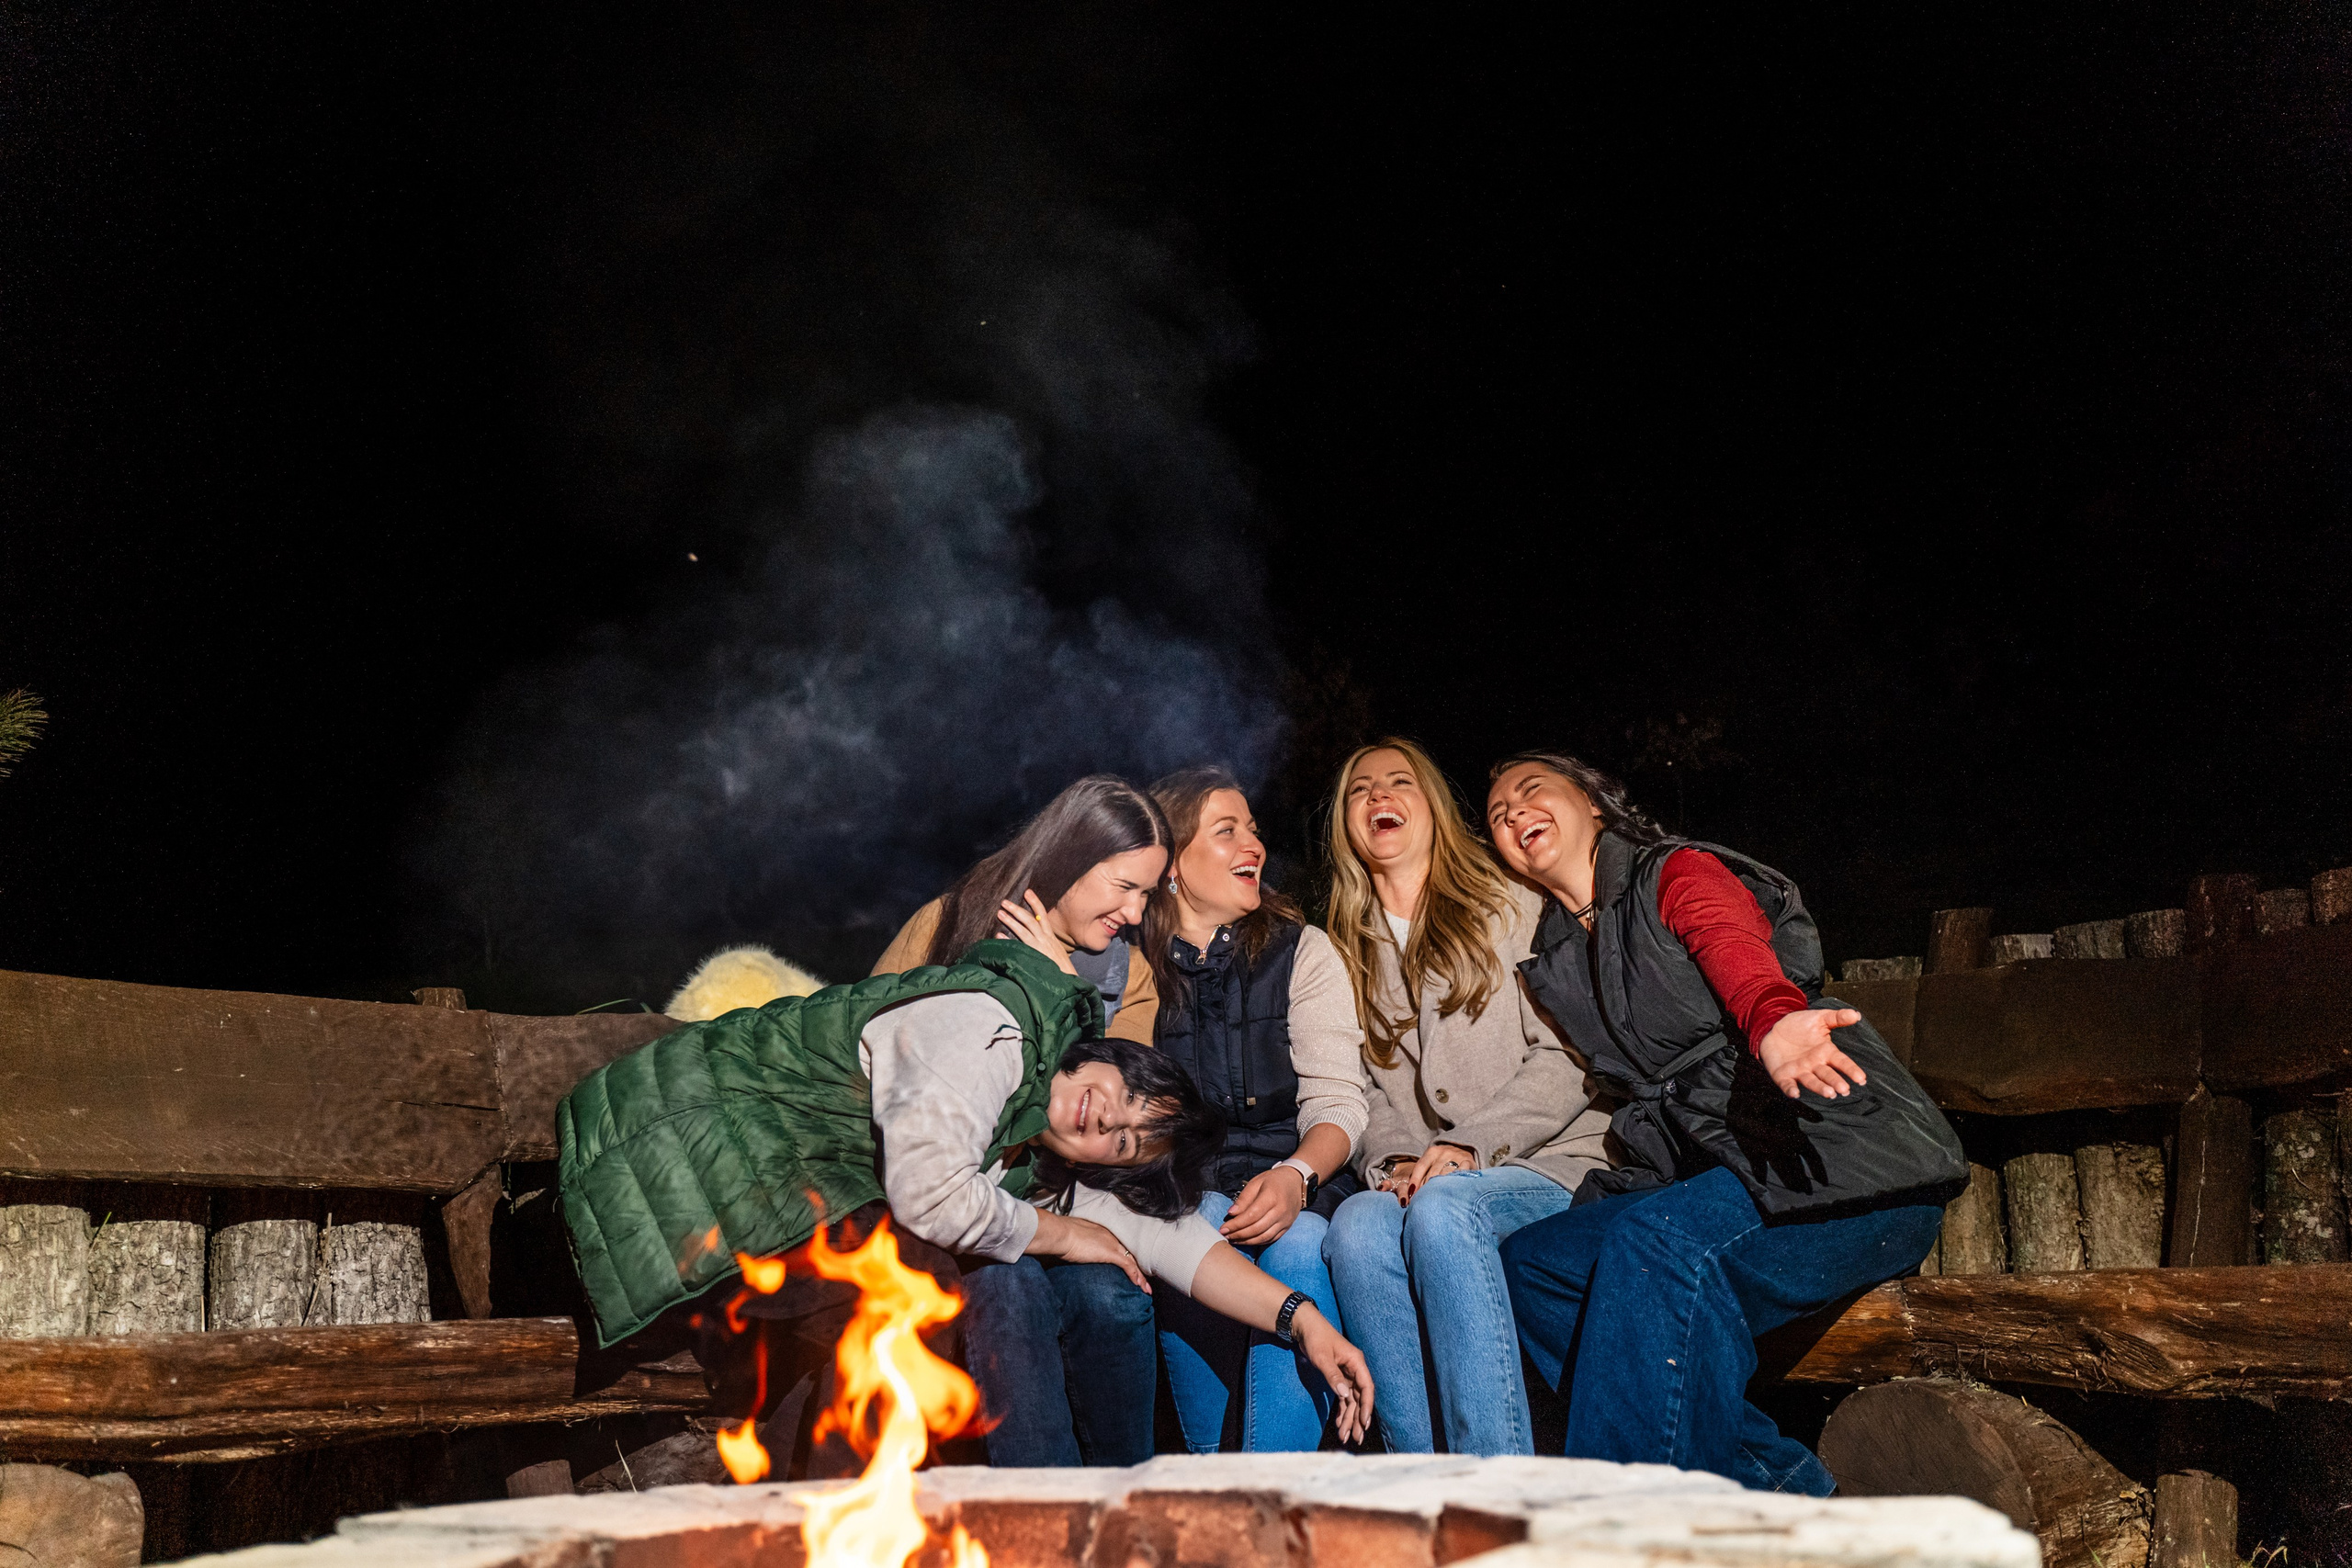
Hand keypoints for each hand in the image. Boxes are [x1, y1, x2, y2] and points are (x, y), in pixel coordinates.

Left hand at [997, 890, 1078, 976]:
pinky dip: (1008, 941)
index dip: (1035, 903)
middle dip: (1017, 910)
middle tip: (1005, 902)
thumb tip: (1034, 933)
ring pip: (1023, 931)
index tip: (1027, 892)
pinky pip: (1018, 947)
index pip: (1043, 915)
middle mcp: (1045, 940)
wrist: (1068, 982)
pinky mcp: (1033, 958)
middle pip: (1030, 920)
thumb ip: (1046, 941)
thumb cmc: (1061, 968)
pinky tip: (998, 936)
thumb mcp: (1056, 950)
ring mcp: (1039, 948)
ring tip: (1000, 913)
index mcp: (1051, 936)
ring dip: (1011, 921)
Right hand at [1032, 1212, 1148, 1291]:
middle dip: (1138, 1269)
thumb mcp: (1074, 1240)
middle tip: (1143, 1282)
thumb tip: (1077, 1252)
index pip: (1120, 1247)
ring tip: (1145, 1288)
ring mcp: (1112, 1244)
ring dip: (1140, 1277)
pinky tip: (1138, 1285)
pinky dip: (1134, 1276)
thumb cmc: (1062, 1236)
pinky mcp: (1110, 1253)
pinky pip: (1128, 1266)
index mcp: (1103, 1232)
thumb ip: (1081, 1245)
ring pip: (1132, 1262)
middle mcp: (1111, 1237)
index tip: (1131, 1268)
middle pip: (1129, 1255)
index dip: (1127, 1258)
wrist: (1061, 1234)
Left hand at [1221, 1165, 1307, 1245]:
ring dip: (1247, 1241)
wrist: (1295, 1181)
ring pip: (1264, 1236)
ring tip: (1233, 1239)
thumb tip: (1231, 1213)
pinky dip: (1258, 1242)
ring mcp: (1285, 1220)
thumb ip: (1244, 1198)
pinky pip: (1271, 1239)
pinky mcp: (1287, 1227)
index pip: (1251, 1215)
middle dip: (1239, 1234)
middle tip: (1225, 1235)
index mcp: (1271, 1196)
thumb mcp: (1256, 1182)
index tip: (1223, 1228)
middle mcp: (1280, 1210)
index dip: (1236, 1224)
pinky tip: (1247, 1240)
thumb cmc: (1273, 1180)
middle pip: (1257, 1228)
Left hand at [1291, 1303, 1374, 1444]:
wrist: (1304, 1327)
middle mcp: (1355, 1370)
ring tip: (1345, 1437)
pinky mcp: (1338, 1377)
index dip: (1367, 1407)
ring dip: (1349, 1419)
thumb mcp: (1322, 1357)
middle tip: (1356, 1438)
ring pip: (1352, 1401)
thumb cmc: (1315, 1338)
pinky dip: (1341, 1411)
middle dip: (1358, 1419)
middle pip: (1360, 1399)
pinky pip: (1343, 1398)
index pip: (1367, 1388)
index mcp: (1356, 1362)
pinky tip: (1339, 1424)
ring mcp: (1347, 1375)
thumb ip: (1333, 1375)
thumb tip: (1344, 1395)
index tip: (1364, 1423)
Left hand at [1392, 1142, 1476, 1204]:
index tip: (1411, 1195)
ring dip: (1440, 1188)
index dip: (1415, 1182)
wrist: (1464, 1148)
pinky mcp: (1469, 1162)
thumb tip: (1410, 1194)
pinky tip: (1452, 1190)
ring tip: (1436, 1201)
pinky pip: (1461, 1173)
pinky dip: (1456, 1181)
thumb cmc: (1443, 1161)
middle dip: (1426, 1189)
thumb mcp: (1432, 1162)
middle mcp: (1444, 1152)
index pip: (1420, 1167)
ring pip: (1446, 1175)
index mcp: (1432, 1152)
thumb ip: (1421, 1175)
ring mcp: (1457, 1156)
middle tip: (1423, 1203)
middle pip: (1432, 1173)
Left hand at [1757, 1008, 1867, 1098]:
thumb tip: (1856, 1015)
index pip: (1842, 1062)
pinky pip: (1787, 1084)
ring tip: (1829, 1093)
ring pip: (1811, 1082)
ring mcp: (1799, 1071)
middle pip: (1828, 1075)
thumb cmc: (1801, 1025)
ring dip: (1820, 1088)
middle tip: (1844, 1090)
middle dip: (1836, 1082)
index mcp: (1826, 1052)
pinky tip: (1795, 1094)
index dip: (1851, 1070)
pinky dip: (1791, 1089)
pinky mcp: (1783, 1075)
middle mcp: (1815, 1065)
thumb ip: (1837, 1017)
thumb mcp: (1819, 1018)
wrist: (1774, 1028)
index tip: (1861, 1079)